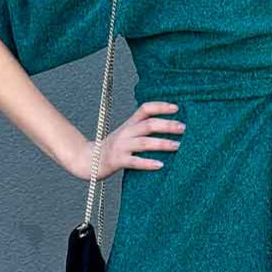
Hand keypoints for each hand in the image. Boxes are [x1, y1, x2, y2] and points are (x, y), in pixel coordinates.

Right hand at [65, 100, 185, 179]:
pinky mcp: (117, 161)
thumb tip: (169, 128)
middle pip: (148, 125)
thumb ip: (142, 130)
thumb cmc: (113, 149)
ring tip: (178, 146)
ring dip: (162, 143)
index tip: (177, 108)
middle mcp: (125, 132)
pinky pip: (135, 162)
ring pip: (144, 142)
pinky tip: (161, 165)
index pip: (145, 109)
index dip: (160, 106)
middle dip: (167, 125)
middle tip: (183, 128)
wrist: (87, 160)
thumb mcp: (126, 134)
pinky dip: (148, 163)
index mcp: (129, 124)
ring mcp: (121, 147)